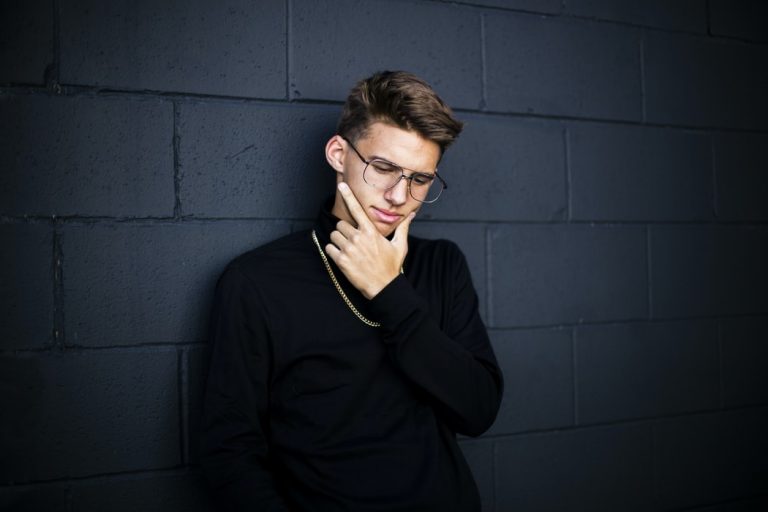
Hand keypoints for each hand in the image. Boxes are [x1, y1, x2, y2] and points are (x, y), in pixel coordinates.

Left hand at [325, 182, 414, 298]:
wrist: (384, 287)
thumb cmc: (391, 266)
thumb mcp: (400, 245)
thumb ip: (403, 227)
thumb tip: (411, 214)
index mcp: (371, 232)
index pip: (357, 209)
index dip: (348, 195)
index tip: (342, 185)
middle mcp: (359, 238)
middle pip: (341, 224)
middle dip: (345, 231)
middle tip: (353, 241)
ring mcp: (349, 249)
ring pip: (334, 235)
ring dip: (338, 241)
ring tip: (349, 250)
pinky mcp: (341, 261)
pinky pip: (329, 248)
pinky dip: (333, 251)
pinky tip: (343, 257)